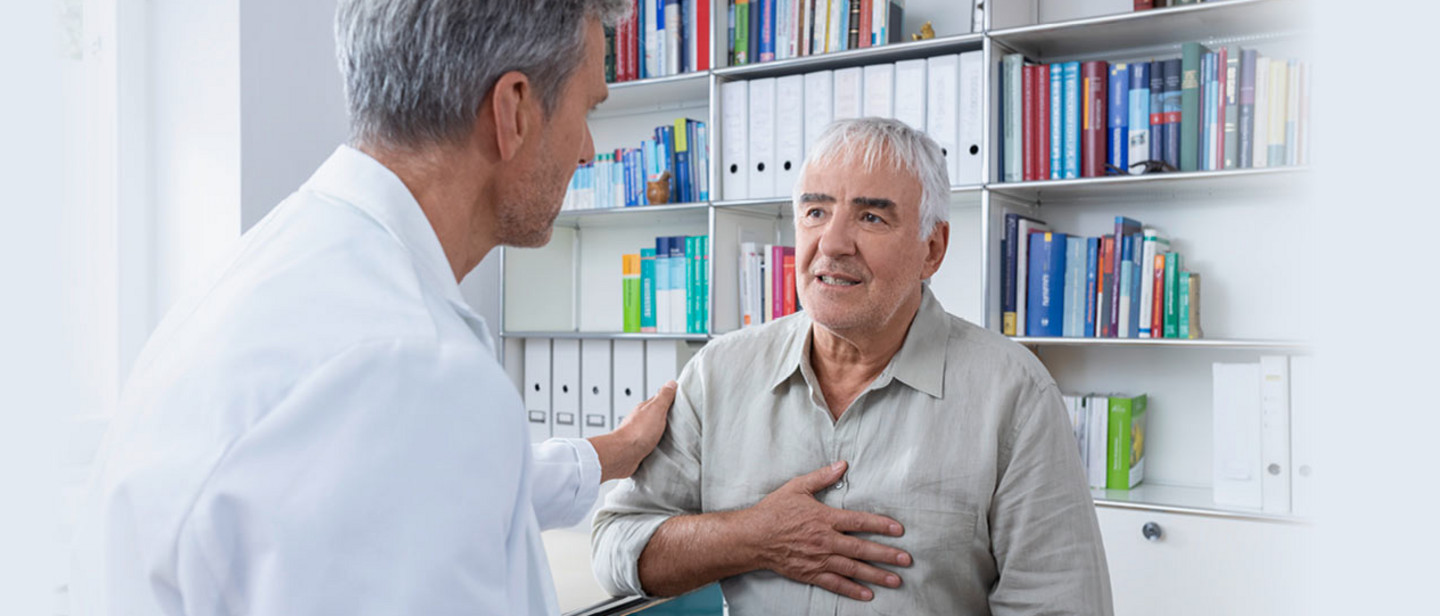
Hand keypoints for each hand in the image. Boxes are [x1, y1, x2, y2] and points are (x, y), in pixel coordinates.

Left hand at [589, 381, 675, 481]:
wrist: (623, 455)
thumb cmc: (637, 433)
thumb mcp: (656, 410)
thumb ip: (663, 397)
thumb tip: (671, 383)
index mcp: (645, 408)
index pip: (659, 399)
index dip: (670, 398)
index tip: (680, 399)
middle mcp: (640, 420)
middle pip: (656, 415)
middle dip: (667, 416)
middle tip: (680, 418)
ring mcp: (638, 434)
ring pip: (652, 429)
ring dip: (661, 431)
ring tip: (674, 434)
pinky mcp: (637, 447)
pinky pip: (650, 443)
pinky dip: (656, 443)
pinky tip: (662, 447)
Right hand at [744, 461, 910, 600]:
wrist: (752, 537)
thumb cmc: (774, 511)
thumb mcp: (797, 487)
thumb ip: (821, 477)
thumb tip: (842, 465)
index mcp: (824, 518)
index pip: (859, 522)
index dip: (881, 525)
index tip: (899, 530)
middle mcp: (825, 540)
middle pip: (862, 549)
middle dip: (886, 555)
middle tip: (906, 560)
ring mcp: (819, 559)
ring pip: (853, 569)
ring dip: (876, 575)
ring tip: (895, 580)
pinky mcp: (810, 573)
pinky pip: (835, 584)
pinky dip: (852, 590)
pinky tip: (868, 594)